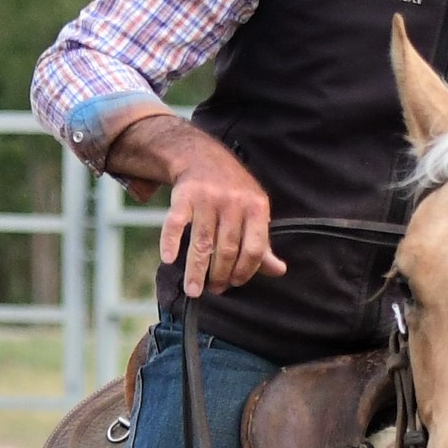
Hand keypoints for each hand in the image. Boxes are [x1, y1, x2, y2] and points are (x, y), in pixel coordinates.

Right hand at [115, 116, 284, 296]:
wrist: (203, 157)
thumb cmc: (233, 192)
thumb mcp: (254, 212)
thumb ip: (262, 243)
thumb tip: (279, 271)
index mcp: (256, 207)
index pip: (254, 248)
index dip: (245, 271)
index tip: (234, 283)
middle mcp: (233, 202)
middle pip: (227, 249)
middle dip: (220, 275)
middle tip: (213, 289)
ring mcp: (207, 198)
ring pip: (202, 242)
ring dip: (196, 270)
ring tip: (193, 290)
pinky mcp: (184, 195)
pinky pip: (176, 223)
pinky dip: (170, 241)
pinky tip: (168, 259)